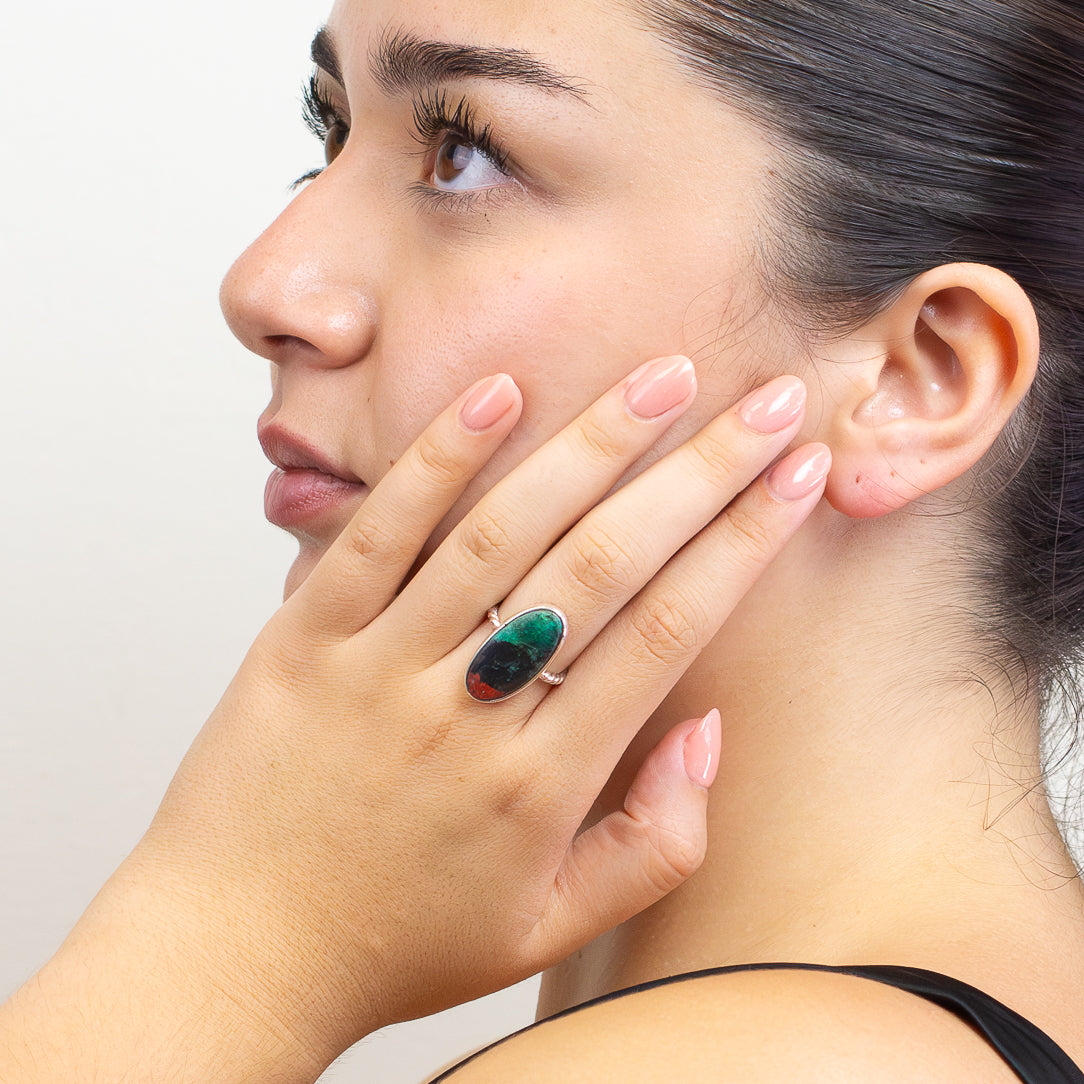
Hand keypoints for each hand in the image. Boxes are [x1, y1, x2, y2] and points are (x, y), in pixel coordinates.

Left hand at [0, 357, 827, 1082]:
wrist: (237, 949)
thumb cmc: (400, 940)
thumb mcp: (549, 928)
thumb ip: (653, 844)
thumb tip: (707, 730)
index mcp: (540, 784)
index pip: (666, 631)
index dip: (742, 545)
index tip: (795, 477)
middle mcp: (468, 714)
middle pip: (604, 564)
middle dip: (698, 473)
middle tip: (762, 401)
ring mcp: (379, 667)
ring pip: (500, 531)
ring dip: (590, 445)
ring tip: (660, 379)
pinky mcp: (303, 637)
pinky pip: (376, 534)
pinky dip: (437, 460)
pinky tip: (499, 396)